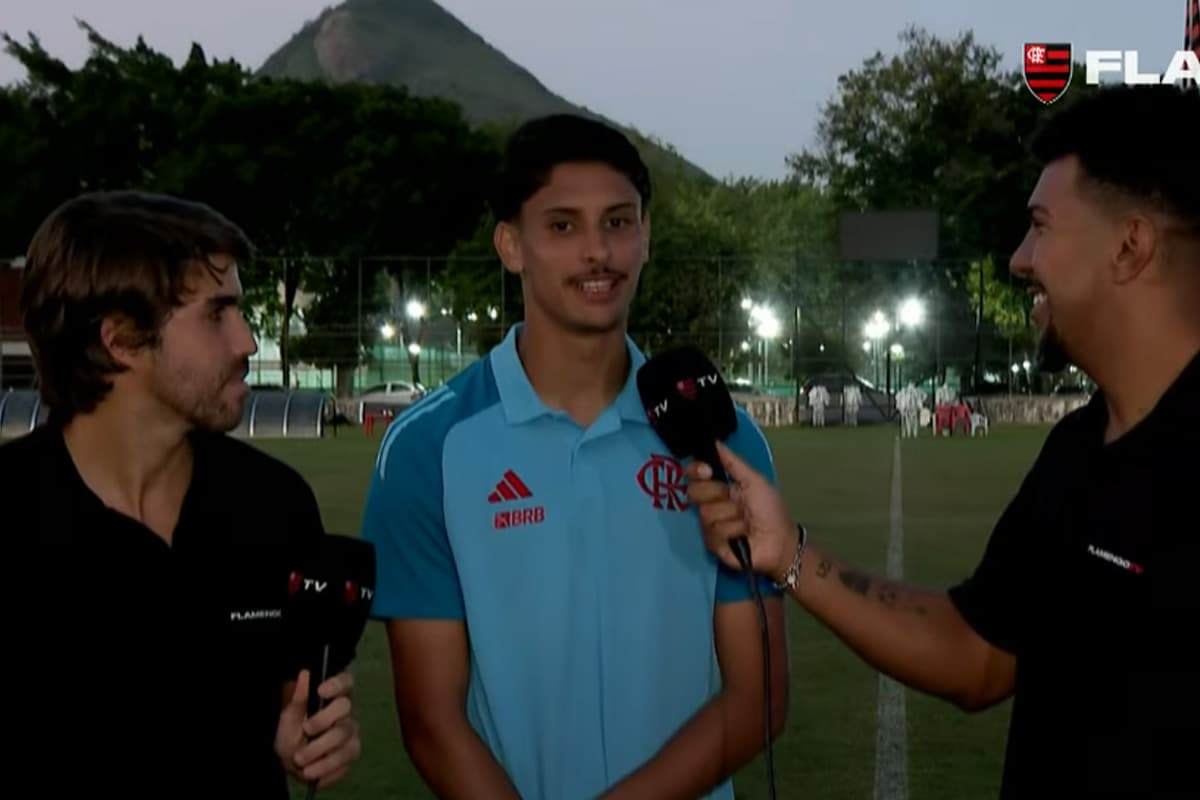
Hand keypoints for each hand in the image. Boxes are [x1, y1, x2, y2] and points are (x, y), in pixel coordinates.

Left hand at [275, 669, 360, 787]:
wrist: (293, 763)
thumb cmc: (293, 733)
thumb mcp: (289, 717)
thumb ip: (299, 698)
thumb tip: (304, 674)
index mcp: (334, 696)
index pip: (345, 681)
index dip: (337, 684)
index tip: (320, 691)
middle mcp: (347, 712)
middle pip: (345, 708)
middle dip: (323, 720)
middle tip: (305, 731)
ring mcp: (352, 734)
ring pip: (344, 738)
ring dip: (320, 751)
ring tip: (300, 761)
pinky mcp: (352, 754)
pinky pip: (345, 761)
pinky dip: (326, 768)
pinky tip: (312, 773)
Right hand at [684, 440, 797, 582]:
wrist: (780, 541)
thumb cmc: (770, 510)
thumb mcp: (754, 481)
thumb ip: (733, 462)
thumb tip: (715, 441)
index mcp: (720, 486)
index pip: (694, 474)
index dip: (695, 470)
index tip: (706, 471)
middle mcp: (711, 503)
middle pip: (695, 492)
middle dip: (717, 494)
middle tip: (738, 502)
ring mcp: (710, 525)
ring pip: (706, 514)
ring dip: (732, 517)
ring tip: (747, 523)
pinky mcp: (712, 544)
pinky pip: (712, 533)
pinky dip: (732, 533)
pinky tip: (742, 537)